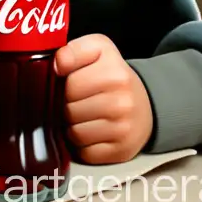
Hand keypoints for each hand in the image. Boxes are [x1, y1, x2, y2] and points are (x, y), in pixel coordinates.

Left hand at [55, 34, 153, 163]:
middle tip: (75, 100)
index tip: (67, 79)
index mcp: (113, 70)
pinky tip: (90, 132)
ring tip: (82, 116)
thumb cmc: (112, 75)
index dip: (61, 82)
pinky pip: (85, 153)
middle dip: (66, 105)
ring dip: (72, 126)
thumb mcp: (97, 49)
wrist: (146, 104)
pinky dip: (83, 145)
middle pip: (69, 109)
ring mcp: (123, 127)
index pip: (69, 83)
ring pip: (75, 133)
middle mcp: (122, 99)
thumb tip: (55, 66)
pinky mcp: (122, 150)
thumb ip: (72, 50)